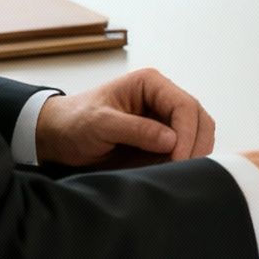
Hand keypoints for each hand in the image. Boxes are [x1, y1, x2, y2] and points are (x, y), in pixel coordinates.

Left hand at [36, 68, 213, 168]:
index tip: (176, 160)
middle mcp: (163, 98)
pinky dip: (185, 162)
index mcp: (150, 84)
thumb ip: (135, 130)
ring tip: (176, 174)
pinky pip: (187, 149)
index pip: (185, 106)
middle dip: (196, 146)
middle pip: (200, 119)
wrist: (59, 137)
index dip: (187, 134)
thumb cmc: (74, 122)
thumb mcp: (100, 123)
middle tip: (182, 172)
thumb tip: (171, 140)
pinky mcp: (163, 140)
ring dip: (194, 154)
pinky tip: (171, 174)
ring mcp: (165, 119)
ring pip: (199, 134)